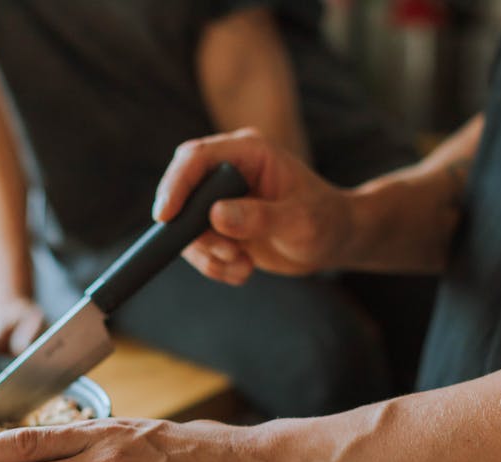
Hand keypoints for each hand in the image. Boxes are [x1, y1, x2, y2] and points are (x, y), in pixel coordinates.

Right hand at [152, 128, 355, 284]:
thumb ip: (260, 217)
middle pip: (182, 189)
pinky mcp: (219, 225)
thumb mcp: (300, 221)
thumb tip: (217, 215)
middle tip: (223, 252)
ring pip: (186, 225)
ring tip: (243, 265)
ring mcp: (221, 198)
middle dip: (191, 228)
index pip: (197, 157)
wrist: (334, 241)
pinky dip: (214, 265)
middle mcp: (229, 171)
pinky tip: (244, 270)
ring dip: (208, 253)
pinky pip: (197, 247)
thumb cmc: (326, 222)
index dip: (176, 184)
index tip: (166, 217)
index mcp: (248, 152)